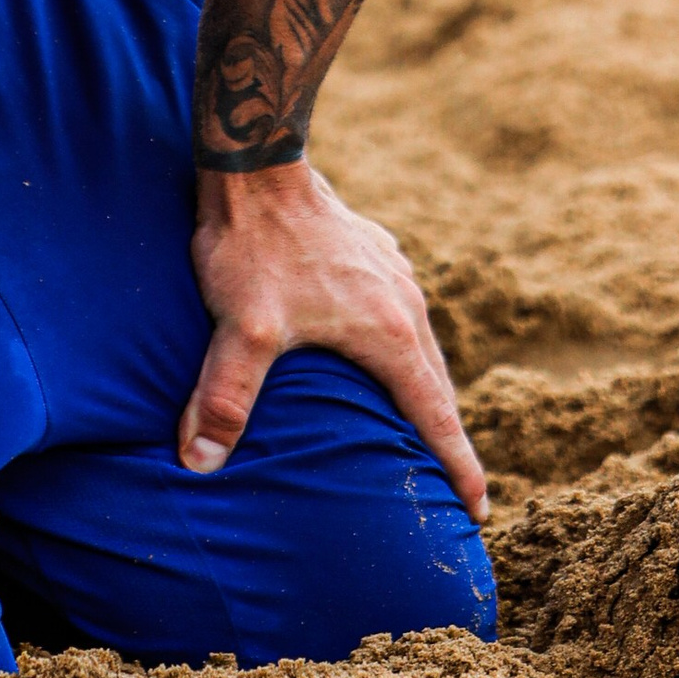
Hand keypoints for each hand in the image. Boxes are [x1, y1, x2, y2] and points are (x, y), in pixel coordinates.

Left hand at [182, 161, 486, 521]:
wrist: (256, 167)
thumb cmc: (254, 247)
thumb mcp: (242, 328)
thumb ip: (224, 398)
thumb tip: (198, 462)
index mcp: (389, 332)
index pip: (435, 416)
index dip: (457, 466)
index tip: (480, 510)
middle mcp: (404, 302)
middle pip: (436, 383)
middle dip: (445, 435)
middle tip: (451, 485)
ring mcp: (392, 273)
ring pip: (420, 345)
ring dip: (424, 388)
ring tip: (418, 425)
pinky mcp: (371, 252)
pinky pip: (399, 313)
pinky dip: (400, 347)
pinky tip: (379, 351)